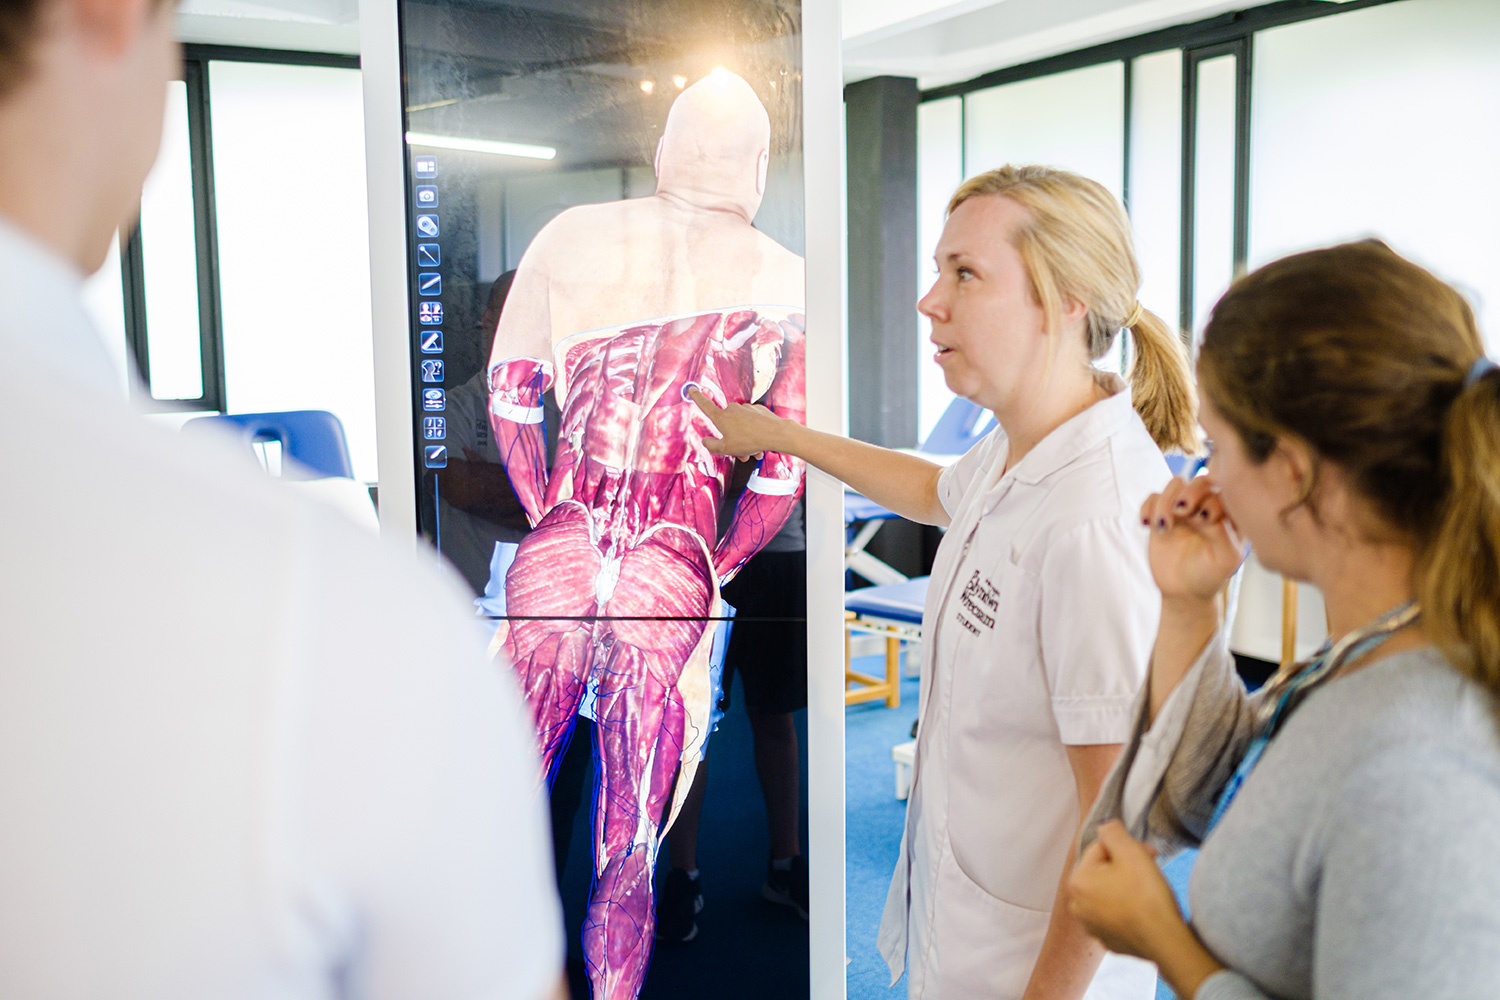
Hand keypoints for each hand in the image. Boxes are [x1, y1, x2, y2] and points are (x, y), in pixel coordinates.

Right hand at [687, 386, 779, 458]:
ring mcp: (747, 408)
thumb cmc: (750, 441)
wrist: (775, 434)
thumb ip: (711, 446)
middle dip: (732, 439)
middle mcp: (733, 409)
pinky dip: (755, 433)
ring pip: (742, 426)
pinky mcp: (759, 410)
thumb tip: (706, 441)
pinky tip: (761, 444)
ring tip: (753, 453)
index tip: (691, 388)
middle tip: (740, 453)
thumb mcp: (726, 449)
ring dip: (745, 440)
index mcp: (722, 417)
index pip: (705, 405)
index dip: (697, 397)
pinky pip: (753, 423)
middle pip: (727, 425)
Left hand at [1068, 821, 1178, 959]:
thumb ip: (1113, 832)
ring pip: (1109, 892)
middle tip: (1150, 868)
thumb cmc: (1146, 895)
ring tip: (1148, 889)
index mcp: (1077, 881)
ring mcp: (1091, 926)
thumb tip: (1104, 825)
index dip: (1127, 846)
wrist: (1165, 940)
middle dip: (1125, 865)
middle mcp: (1077, 905)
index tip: (1149, 853)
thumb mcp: (1130, 852)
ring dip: (1126, 885)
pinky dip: (1129, 908)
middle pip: (1102, 871)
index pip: (1100, 848)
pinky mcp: (1108, 940)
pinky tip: (1145, 910)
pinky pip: (1117, 914)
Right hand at [1140, 475, 1246, 602]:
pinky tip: (1148, 526)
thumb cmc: (1209, 575)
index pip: (1223, 492)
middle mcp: (1207, 507)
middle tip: (1181, 511)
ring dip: (1166, 501)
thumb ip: (1222, 532)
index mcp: (1229, 514)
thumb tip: (1202, 511)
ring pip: (1175, 485)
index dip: (1211, 500)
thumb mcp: (1225, 558)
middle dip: (1190, 492)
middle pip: (1200, 480)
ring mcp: (1184, 509)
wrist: (1184, 591)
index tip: (1204, 520)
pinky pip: (1152, 497)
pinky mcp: (1162, 514)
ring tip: (1162, 526)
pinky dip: (1147, 507)